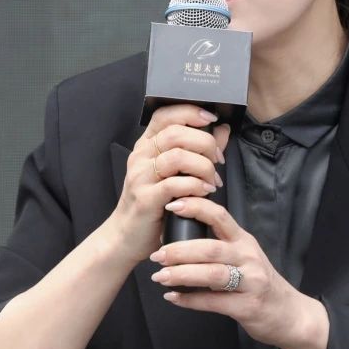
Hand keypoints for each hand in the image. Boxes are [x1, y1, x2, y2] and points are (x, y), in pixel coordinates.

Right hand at [107, 104, 231, 263]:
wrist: (126, 236)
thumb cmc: (153, 203)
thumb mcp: (175, 173)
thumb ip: (199, 149)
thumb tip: (222, 129)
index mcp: (146, 145)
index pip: (165, 114)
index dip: (190, 112)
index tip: (211, 119)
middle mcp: (141, 156)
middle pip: (176, 132)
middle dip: (206, 143)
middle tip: (218, 160)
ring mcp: (140, 176)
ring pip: (178, 156)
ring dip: (203, 167)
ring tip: (212, 180)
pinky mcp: (145, 198)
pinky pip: (174, 184)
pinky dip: (195, 186)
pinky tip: (204, 192)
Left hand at [147, 197, 318, 348]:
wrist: (289, 314)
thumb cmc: (259, 283)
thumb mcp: (245, 257)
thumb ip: (220, 246)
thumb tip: (180, 239)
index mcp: (244, 241)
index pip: (220, 216)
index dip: (195, 208)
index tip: (171, 204)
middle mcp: (249, 258)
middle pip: (211, 248)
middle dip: (180, 250)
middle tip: (157, 255)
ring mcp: (251, 282)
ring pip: (212, 275)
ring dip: (182, 275)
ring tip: (160, 277)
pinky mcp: (248, 307)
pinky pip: (214, 302)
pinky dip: (190, 300)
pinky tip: (173, 297)